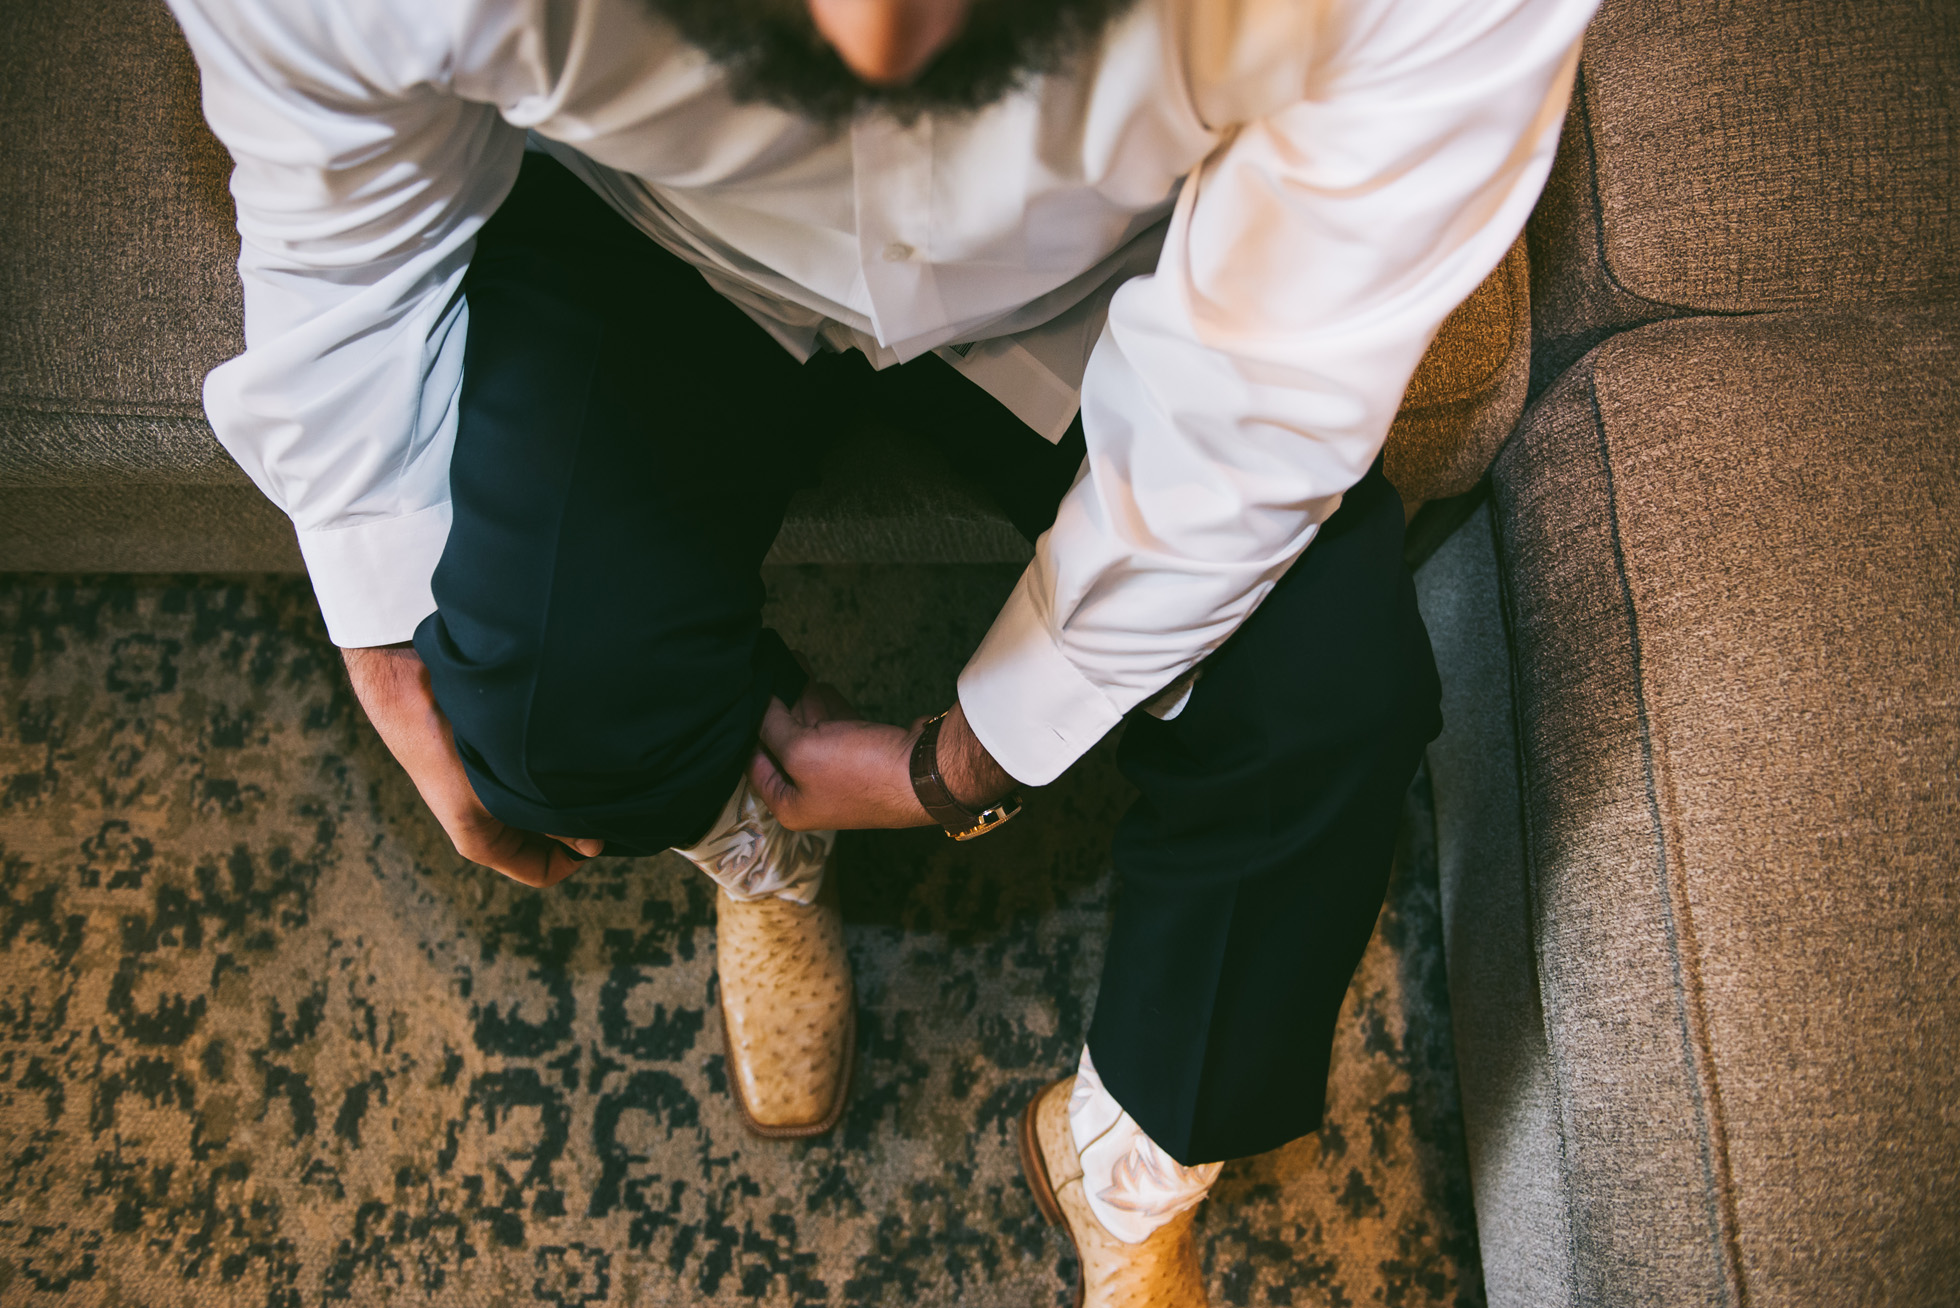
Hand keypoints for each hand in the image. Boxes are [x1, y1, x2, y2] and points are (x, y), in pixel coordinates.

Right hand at [342, 644, 601, 887]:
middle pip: (545, 842)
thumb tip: (595, 844)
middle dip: (574, 824)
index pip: (545, 871)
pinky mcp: (489, 769)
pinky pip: (531, 783)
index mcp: (482, 844)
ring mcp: (486, 796)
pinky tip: (565, 752)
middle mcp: (485, 825)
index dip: (576, 856)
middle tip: (600, 794)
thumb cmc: (451, 745)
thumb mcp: (506, 792)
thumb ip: (554, 821)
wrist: (411, 690)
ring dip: (564, 795)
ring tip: (583, 771)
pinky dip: (550, 775)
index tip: (601, 827)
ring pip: (541, 810)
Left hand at [749, 689, 1014, 831]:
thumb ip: (771, 726)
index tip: (741, 695)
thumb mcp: (801, 750)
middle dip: (775, 708)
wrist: (926, 772)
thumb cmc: (860, 771)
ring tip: (788, 664)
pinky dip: (826, 706)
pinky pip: (834, 727)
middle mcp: (811, 795)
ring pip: (810, 731)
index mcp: (789, 805)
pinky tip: (814, 680)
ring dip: (800, 699)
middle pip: (782, 745)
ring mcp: (838, 775)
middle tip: (765, 670)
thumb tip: (758, 703)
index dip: (746, 729)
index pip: (753, 763)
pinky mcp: (862, 756)